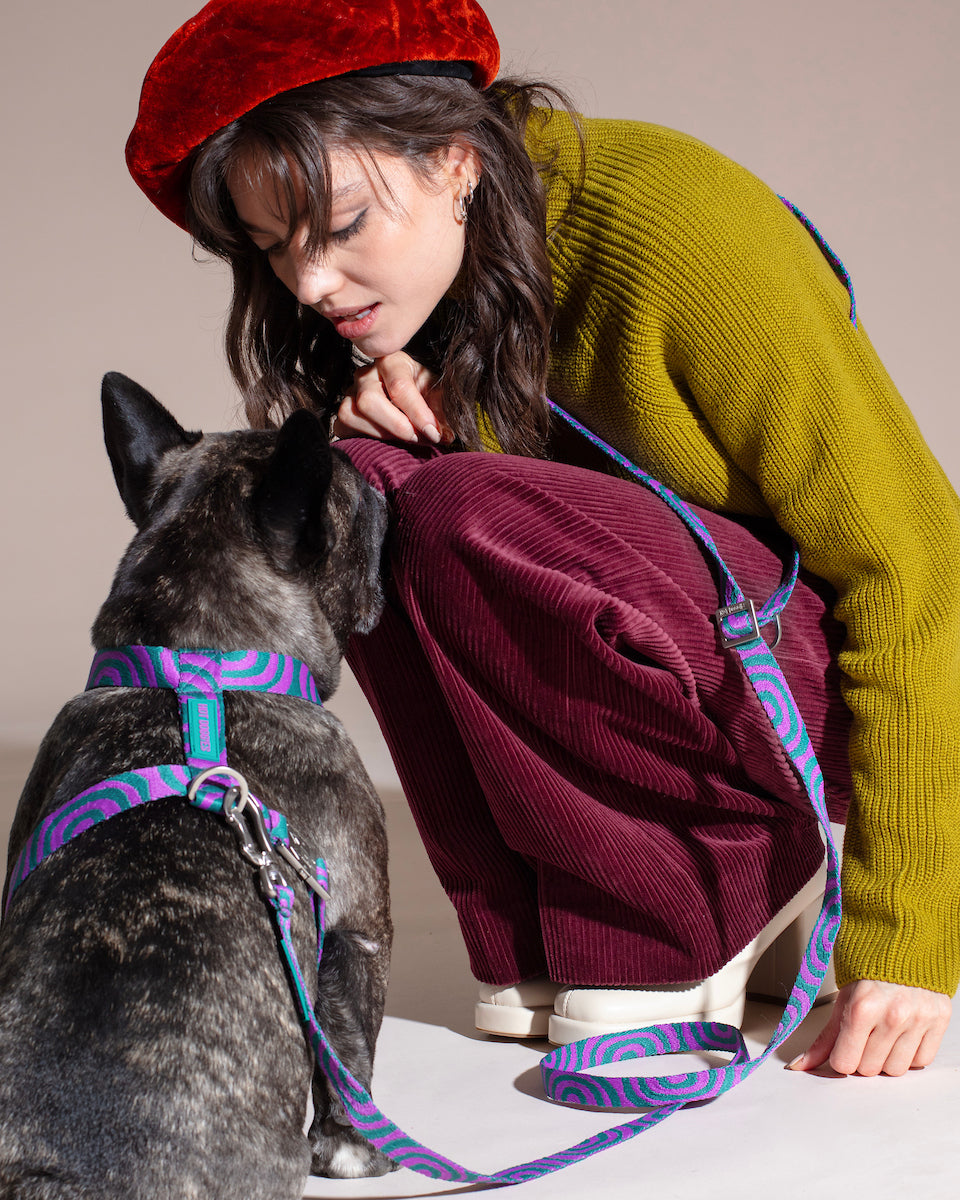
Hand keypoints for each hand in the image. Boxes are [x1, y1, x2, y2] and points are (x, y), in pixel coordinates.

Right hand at [334, 351, 449, 444]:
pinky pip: (343, 426)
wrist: (407, 396)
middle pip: (368, 400)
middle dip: (395, 425)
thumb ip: (441, 413)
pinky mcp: (343, 411)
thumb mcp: (436, 395)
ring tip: (404, 438)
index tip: (433, 433)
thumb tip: (444, 436)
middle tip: (417, 437)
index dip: (417, 413)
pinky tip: (385, 439)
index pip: (399, 386)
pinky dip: (363, 437)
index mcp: (391, 361)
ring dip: (380, 433)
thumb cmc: (422, 392)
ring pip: (351, 414)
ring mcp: (350, 392)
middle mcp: (366, 373)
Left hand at [789, 979, 950, 1076]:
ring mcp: (918, 1019)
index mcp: (862, 1008)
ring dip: (887, 1057)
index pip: (844, 1063)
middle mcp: (892, 1016)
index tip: (843, 1046)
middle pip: (869, 1069)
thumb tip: (803, 1065)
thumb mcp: (841, 998)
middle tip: (864, 1034)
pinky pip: (922, 1060)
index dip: (841, 1057)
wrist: (902, 940)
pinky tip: (903, 1033)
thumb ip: (825, 1037)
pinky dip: (911, 1052)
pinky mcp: (939, 1020)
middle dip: (862, 1056)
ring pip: (896, 1070)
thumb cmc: (868, 967)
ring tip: (883, 1032)